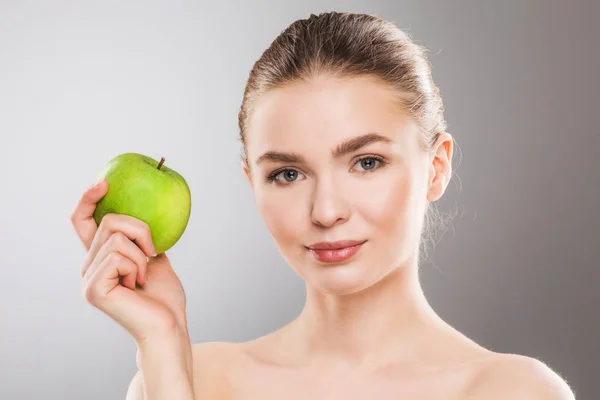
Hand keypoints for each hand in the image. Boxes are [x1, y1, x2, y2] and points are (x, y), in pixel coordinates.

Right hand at [71, 178, 188, 343]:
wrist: (169, 324)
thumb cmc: (164, 296)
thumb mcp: (155, 257)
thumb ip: (142, 238)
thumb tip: (143, 210)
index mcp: (101, 257)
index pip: (83, 221)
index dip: (88, 199)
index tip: (105, 182)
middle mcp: (89, 266)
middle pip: (109, 221)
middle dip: (141, 230)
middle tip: (152, 253)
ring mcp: (88, 278)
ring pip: (116, 237)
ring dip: (142, 254)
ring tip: (144, 277)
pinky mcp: (93, 289)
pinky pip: (119, 256)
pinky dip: (138, 267)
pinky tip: (138, 285)